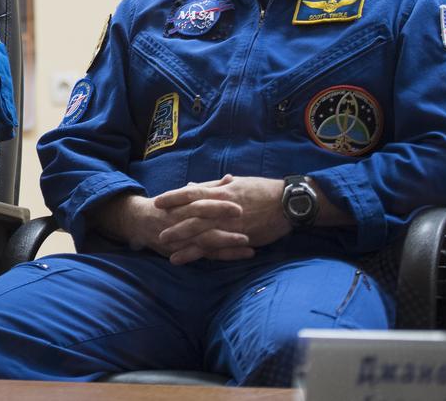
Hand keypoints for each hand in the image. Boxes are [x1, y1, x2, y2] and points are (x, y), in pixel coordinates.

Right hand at [97, 191, 250, 262]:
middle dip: (221, 219)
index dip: (216, 202)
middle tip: (243, 217)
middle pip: (200, 220)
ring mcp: (182, 238)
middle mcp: (179, 220)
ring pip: (204, 240)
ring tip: (248, 240)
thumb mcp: (184, 195)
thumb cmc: (168, 207)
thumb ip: (209, 188)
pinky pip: (208, 255)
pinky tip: (246, 253)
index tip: (237, 202)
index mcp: (180, 203)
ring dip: (226, 241)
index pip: (198, 201)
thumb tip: (230, 178)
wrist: (139, 223)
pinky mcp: (186, 252)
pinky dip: (227, 255)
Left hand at [153, 174, 288, 263]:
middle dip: (174, 224)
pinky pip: (219, 248)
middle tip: (156, 231)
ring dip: (184, 243)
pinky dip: (203, 255)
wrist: (289, 203)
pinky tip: (193, 261)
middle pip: (193, 216)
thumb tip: (191, 186)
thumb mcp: (237, 184)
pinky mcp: (241, 238)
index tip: (157, 201)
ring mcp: (232, 224)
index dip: (173, 197)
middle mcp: (223, 208)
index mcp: (222, 192)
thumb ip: (212, 186)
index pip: (192, 192)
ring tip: (167, 251)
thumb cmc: (263, 190)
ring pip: (203, 234)